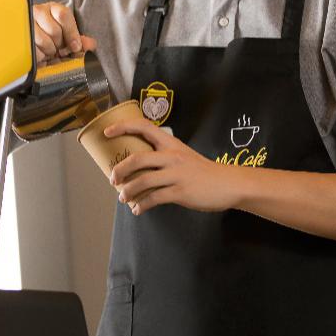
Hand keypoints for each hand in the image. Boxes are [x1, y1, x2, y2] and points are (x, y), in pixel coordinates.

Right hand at [32, 1, 96, 63]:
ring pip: (44, 41)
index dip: (72, 33)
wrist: (31, 37)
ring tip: (48, 50)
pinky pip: (33, 50)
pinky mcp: (20, 37)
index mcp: (52, 8)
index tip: (75, 46)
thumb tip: (90, 45)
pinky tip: (40, 53)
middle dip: (59, 45)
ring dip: (49, 51)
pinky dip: (40, 56)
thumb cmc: (50, 35)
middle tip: (59, 49)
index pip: (63, 15)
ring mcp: (26, 23)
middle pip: (55, 31)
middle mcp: (37, 11)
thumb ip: (79, 39)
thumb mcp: (66, 34)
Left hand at [106, 119, 236, 214]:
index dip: (122, 127)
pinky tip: (137, 209)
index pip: (143, 127)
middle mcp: (172, 156)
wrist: (228, 184)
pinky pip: (154, 199)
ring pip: (143, 181)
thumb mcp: (183, 156)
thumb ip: (163, 157)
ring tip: (123, 197)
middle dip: (119, 171)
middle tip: (112, 180)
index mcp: (171, 143)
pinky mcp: (180, 192)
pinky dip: (141, 205)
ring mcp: (176, 174)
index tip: (106, 133)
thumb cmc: (203, 171)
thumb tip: (138, 168)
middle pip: (137, 159)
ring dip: (128, 191)